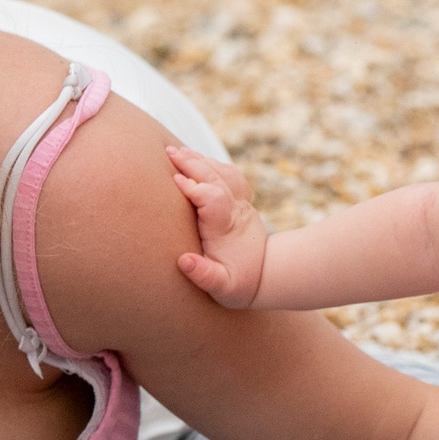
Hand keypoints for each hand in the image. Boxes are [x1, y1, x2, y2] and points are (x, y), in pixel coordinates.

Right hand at [168, 145, 268, 306]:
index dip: (193, 187)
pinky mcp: (241, 203)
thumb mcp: (222, 289)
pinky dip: (212, 165)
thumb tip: (184, 261)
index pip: (212, 198)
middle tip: (169, 152)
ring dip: (201, 160)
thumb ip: (204, 275)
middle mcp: (236, 211)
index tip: (174, 179)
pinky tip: (197, 160)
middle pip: (216, 178)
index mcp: (226, 229)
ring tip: (178, 150)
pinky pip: (229, 176)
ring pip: (223, 173)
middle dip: (193, 163)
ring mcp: (241, 204)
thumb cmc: (239, 286)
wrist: (269, 278)